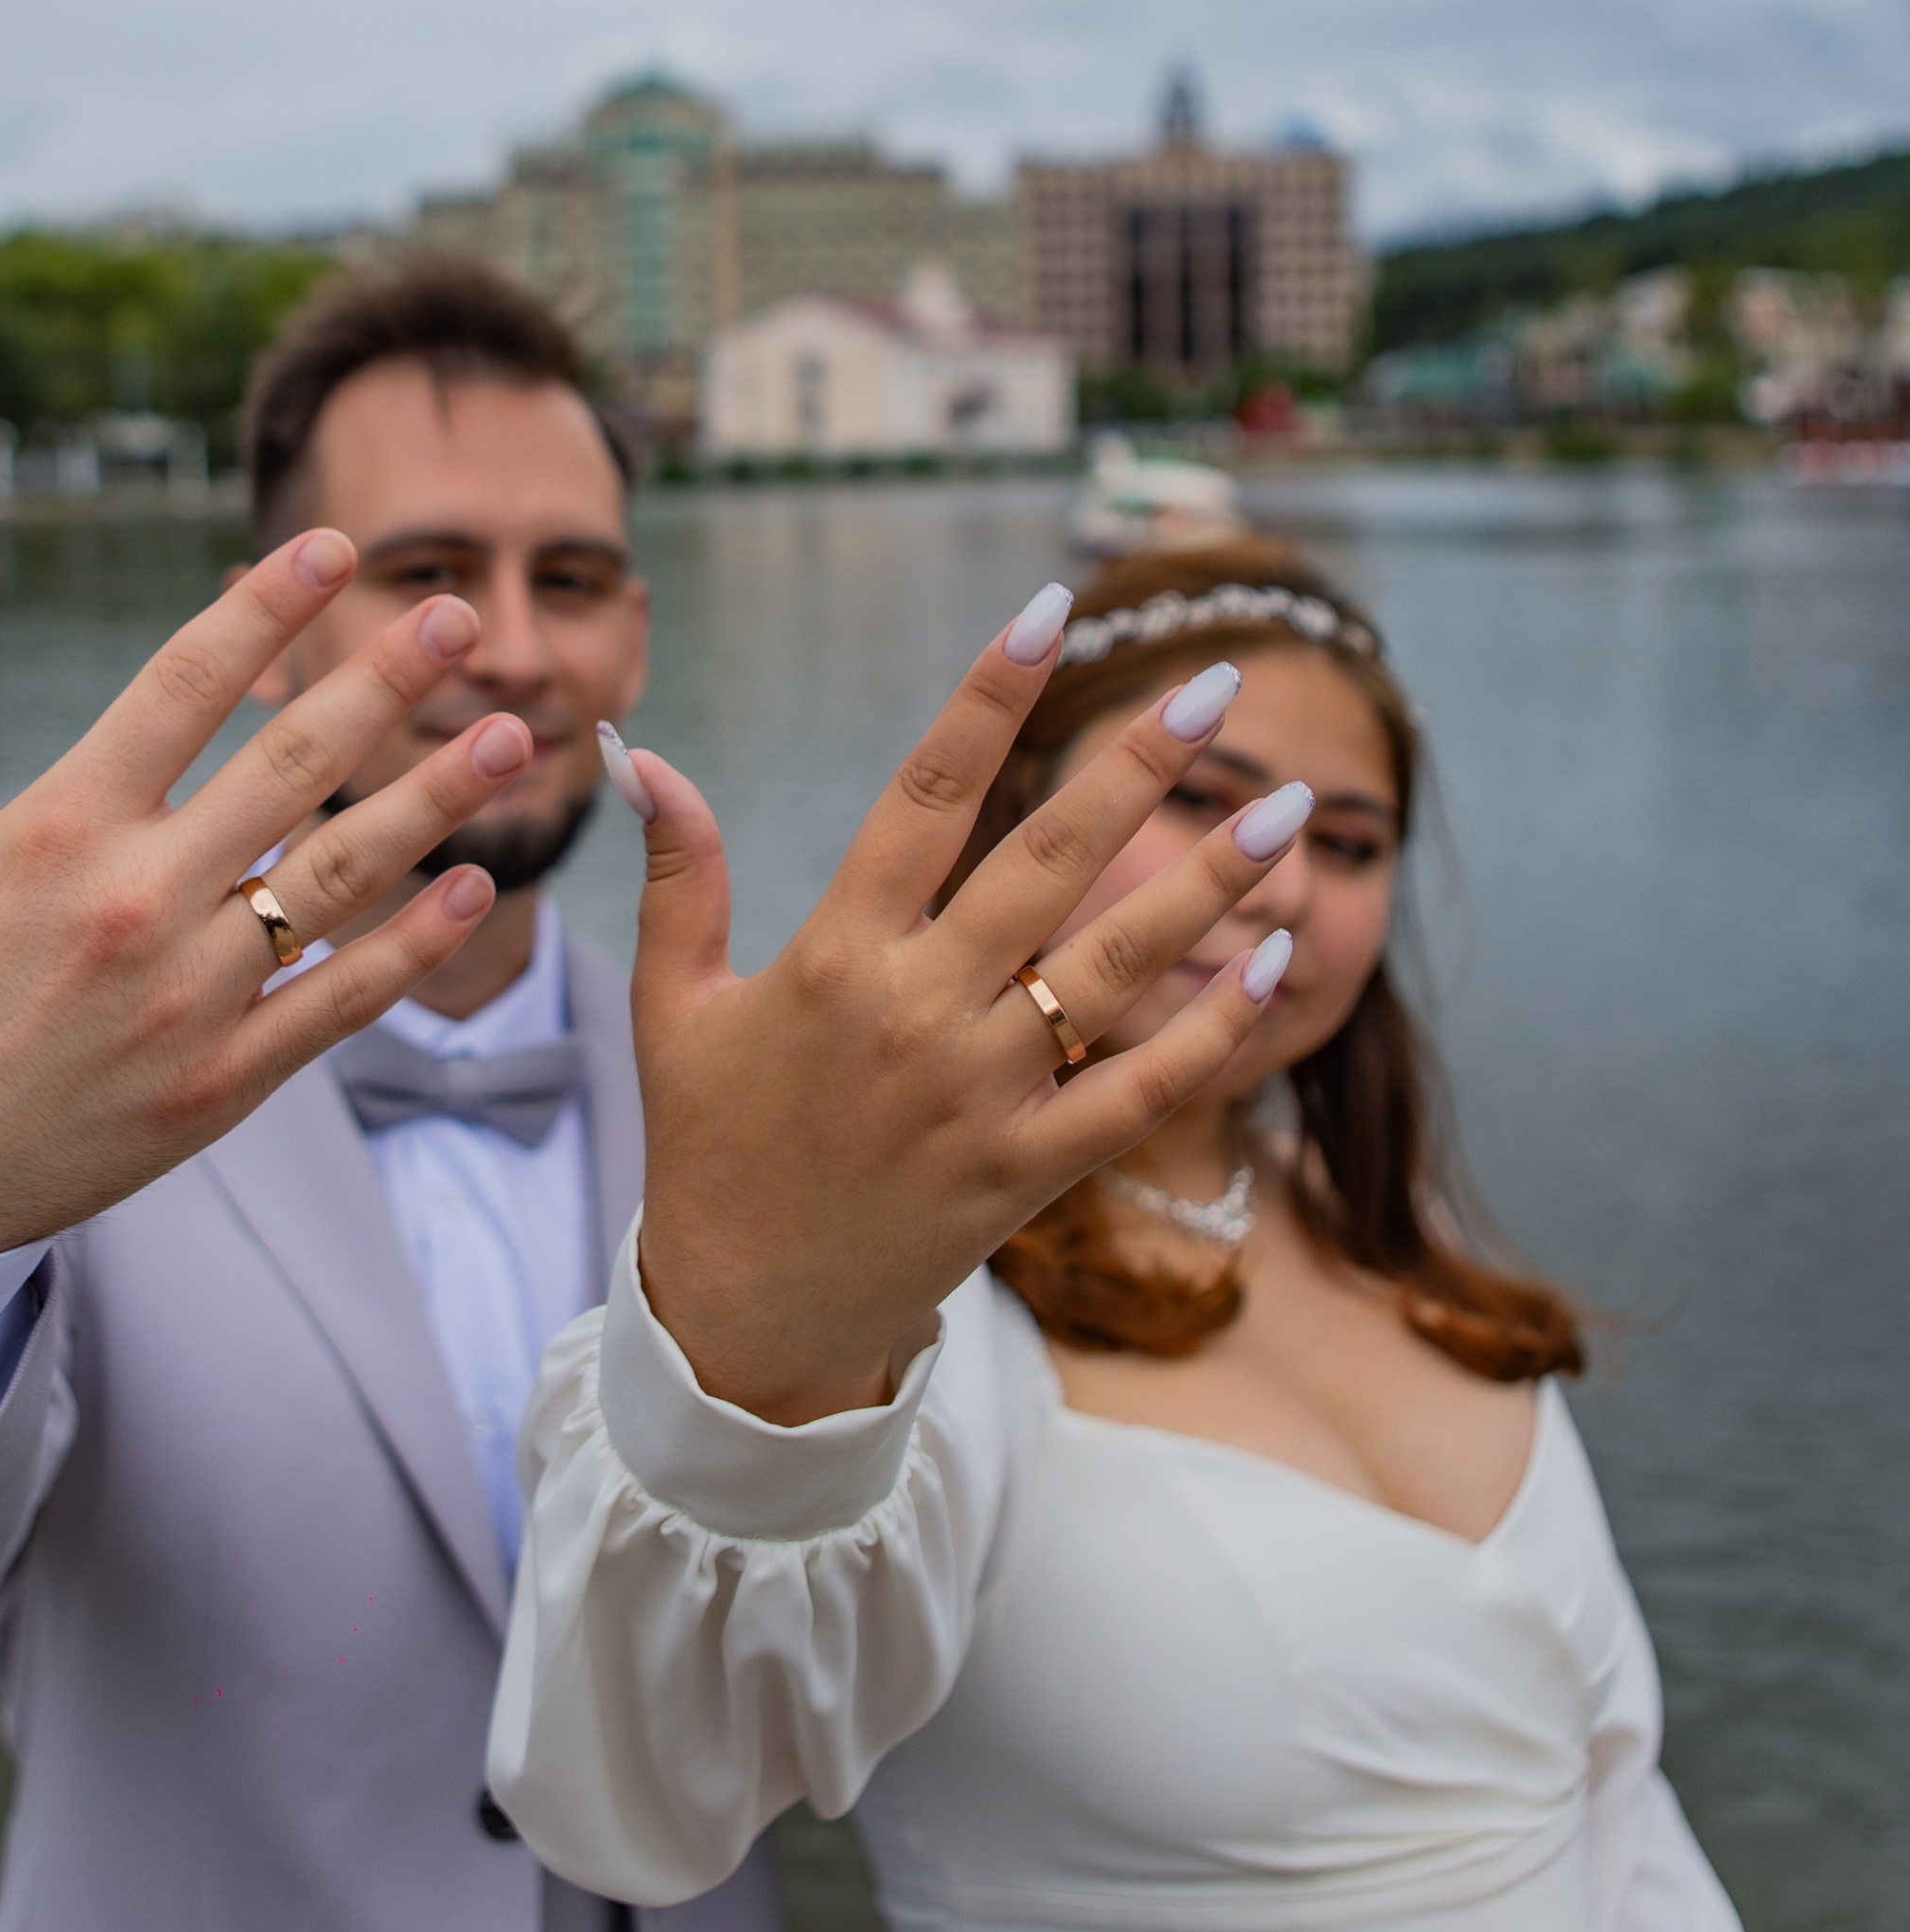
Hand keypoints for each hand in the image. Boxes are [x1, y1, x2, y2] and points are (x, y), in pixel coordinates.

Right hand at [0, 531, 523, 1259]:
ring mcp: (190, 997)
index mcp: (57, 828)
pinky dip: (415, 946)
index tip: (333, 549)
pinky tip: (474, 888)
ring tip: (514, 736)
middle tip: (463, 618)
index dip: (266, 609)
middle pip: (292, 765)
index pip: (184, 684)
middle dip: (387, 682)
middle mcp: (138, 901)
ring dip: (436, 800)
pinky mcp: (221, 1083)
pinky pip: (341, 1001)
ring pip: (342, 876)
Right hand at [611, 608, 1297, 1421]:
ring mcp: (981, 1094)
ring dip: (1209, 882)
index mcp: (833, 955)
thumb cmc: (709, 1148)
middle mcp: (916, 1012)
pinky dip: (1213, 1027)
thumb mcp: (673, 1008)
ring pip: (1118, 965)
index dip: (988, 697)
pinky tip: (1272, 961)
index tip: (1051, 613)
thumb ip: (681, 877)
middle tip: (1213, 689)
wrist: (744, 1319)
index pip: (924, 796)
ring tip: (1284, 809)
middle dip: (1138, 765)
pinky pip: (1143, 1089)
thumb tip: (646, 759)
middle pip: (1048, 859)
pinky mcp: (1030, 1172)